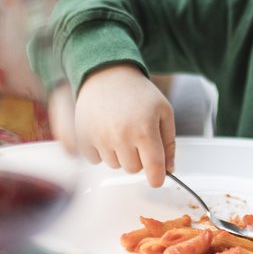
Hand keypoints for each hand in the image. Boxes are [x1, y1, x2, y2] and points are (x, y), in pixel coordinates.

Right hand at [73, 64, 174, 186]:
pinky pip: (95, 160)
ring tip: (119, 129)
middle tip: (136, 136)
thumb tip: (168, 169)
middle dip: (137, 158)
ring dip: (119, 153)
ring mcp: (100, 137)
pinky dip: (100, 151)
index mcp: (145, 129)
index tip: (157, 178)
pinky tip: (104, 131)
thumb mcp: (163, 111)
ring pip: (114, 165)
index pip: (154, 169)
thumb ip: (169, 142)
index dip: (157, 178)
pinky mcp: (83, 137)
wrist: (106, 74)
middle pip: (133, 169)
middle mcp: (121, 136)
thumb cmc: (138, 92)